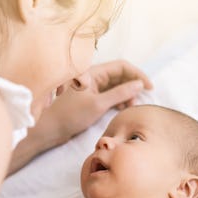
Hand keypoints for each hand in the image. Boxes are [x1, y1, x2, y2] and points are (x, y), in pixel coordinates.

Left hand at [37, 59, 152, 143]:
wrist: (49, 130)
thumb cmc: (70, 116)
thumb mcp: (98, 105)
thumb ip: (120, 93)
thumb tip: (139, 85)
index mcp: (92, 72)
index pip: (121, 66)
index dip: (137, 74)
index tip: (148, 87)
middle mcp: (92, 77)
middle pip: (119, 75)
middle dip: (132, 85)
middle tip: (138, 101)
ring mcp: (90, 88)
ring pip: (114, 86)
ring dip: (125, 94)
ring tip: (129, 106)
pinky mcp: (89, 99)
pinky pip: (108, 94)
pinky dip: (117, 100)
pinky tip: (121, 108)